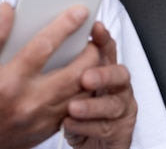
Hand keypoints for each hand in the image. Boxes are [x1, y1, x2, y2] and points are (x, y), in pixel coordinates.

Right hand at [0, 3, 99, 148]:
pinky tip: (82, 78)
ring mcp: (41, 118)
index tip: (79, 12)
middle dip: (91, 51)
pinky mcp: (47, 129)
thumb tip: (8, 10)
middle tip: (93, 38)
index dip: (65, 26)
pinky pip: (76, 108)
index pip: (44, 46)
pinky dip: (83, 92)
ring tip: (91, 55)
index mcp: (9, 81)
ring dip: (92, 72)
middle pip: (76, 72)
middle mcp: (29, 101)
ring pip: (82, 92)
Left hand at [62, 22, 137, 148]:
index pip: (107, 49)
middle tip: (85, 78)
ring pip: (114, 104)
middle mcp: (118, 87)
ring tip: (72, 108)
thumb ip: (67, 67)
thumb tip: (44, 45)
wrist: (93, 145)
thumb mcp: (72, 87)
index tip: (95, 28)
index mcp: (105, 70)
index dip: (104, 38)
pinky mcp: (122, 131)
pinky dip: (88, 127)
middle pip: (120, 74)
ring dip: (93, 106)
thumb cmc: (79, 113)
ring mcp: (122, 108)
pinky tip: (71, 124)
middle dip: (103, 75)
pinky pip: (107, 128)